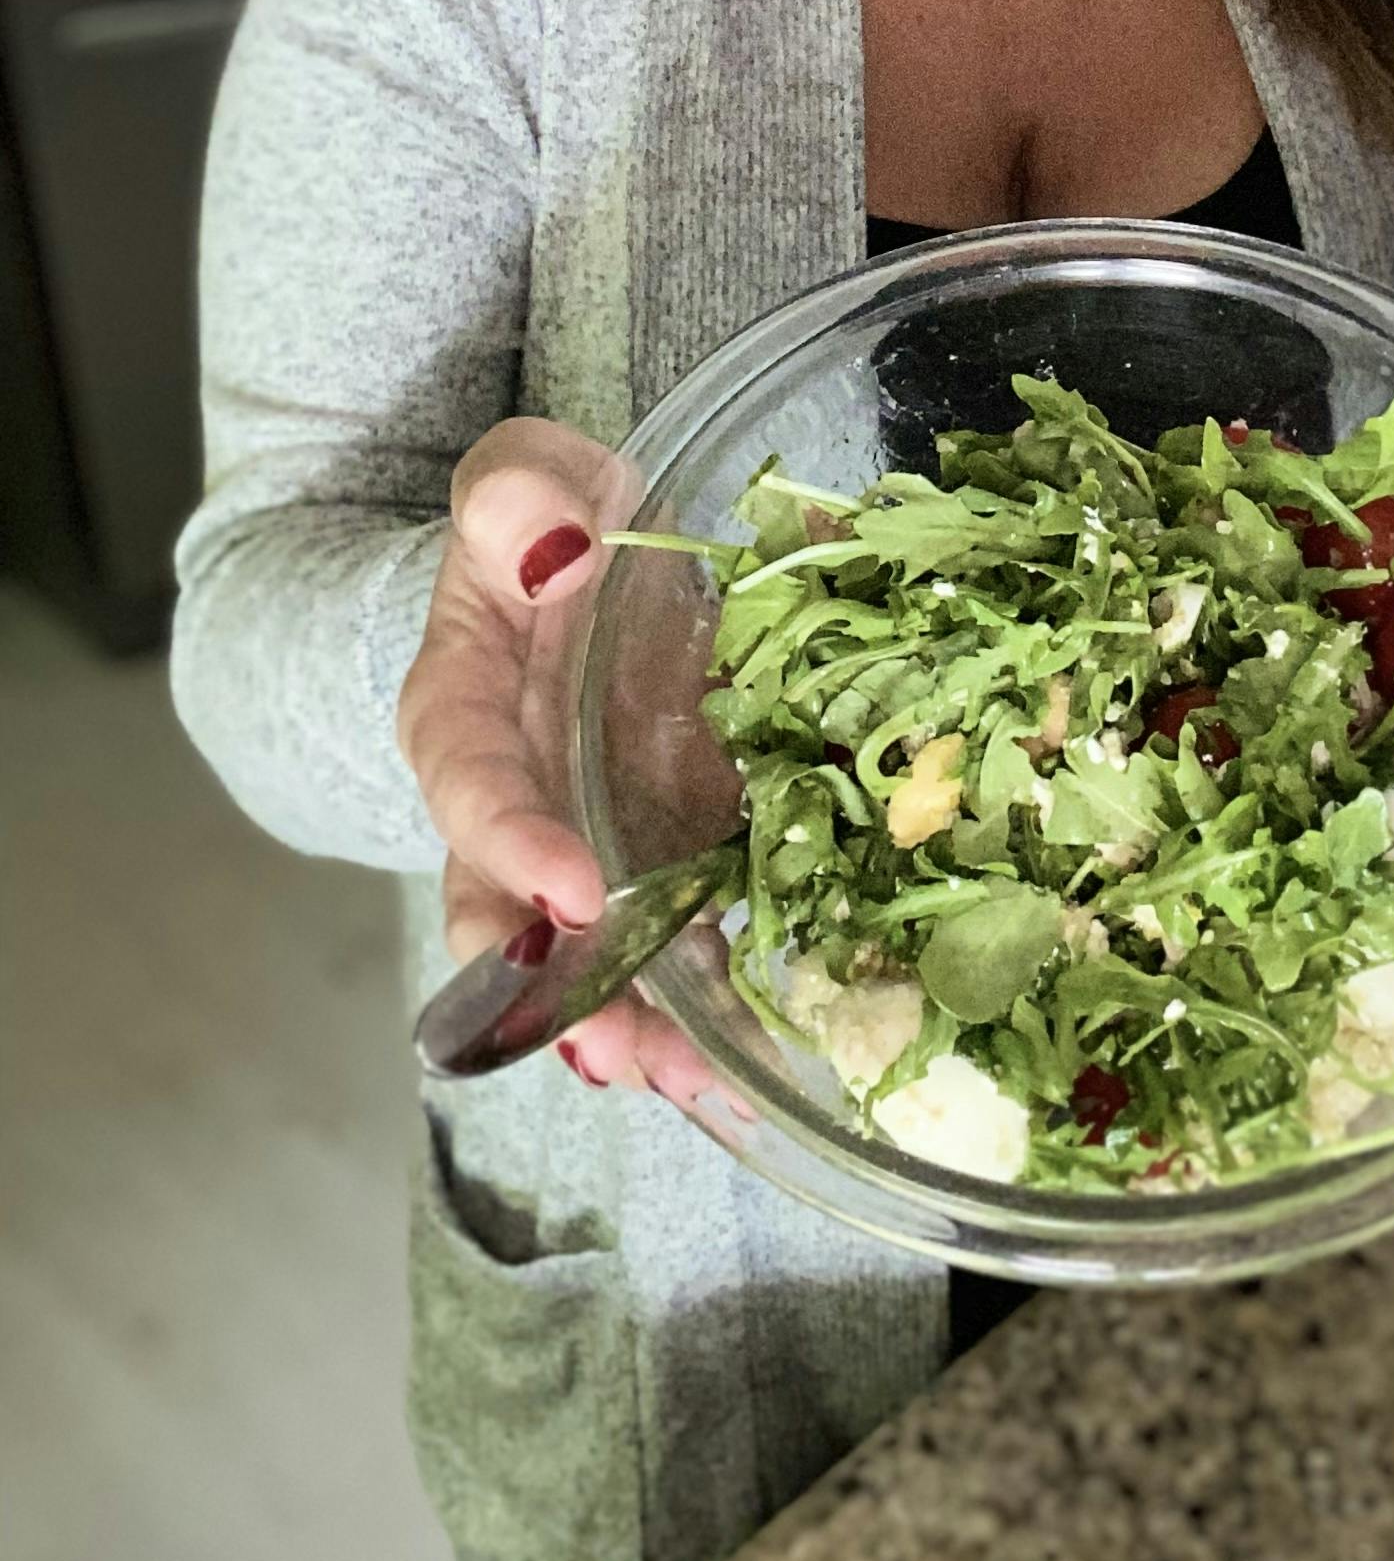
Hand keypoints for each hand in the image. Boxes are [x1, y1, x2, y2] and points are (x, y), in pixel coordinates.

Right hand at [396, 417, 752, 1119]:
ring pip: (593, 949)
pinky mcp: (668, 845)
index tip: (574, 896)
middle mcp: (517, 796)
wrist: (580, 545)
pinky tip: (761, 1045)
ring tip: (690, 1082)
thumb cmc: (543, 515)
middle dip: (556, 991)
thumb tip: (546, 545)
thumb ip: (514, 495)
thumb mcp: (520, 478)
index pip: (471, 783)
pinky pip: (683, 925)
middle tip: (607, 1051)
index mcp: (465, 707)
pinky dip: (713, 988)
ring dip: (636, 1020)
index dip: (514, 847)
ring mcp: (589, 835)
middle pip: (510, 913)